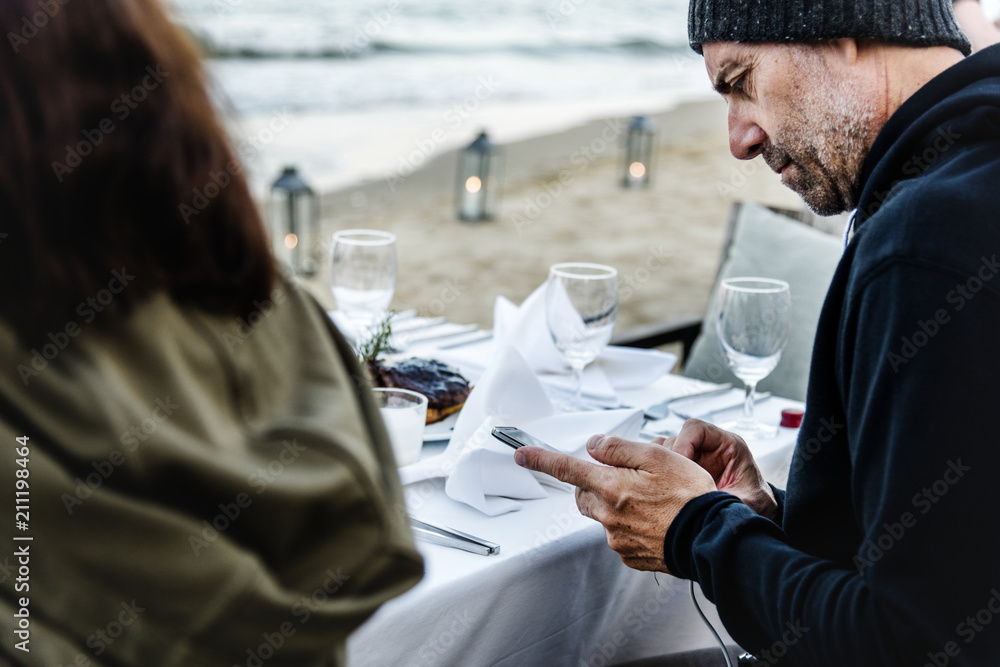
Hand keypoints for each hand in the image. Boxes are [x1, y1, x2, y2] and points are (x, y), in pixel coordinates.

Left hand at [514, 435, 715, 572]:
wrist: (711, 537)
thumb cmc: (691, 495)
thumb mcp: (658, 455)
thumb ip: (619, 448)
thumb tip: (593, 445)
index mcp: (611, 486)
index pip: (565, 468)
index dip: (541, 459)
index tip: (522, 455)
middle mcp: (608, 515)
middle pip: (582, 494)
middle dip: (592, 483)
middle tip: (624, 478)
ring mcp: (617, 539)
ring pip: (602, 515)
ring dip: (615, 504)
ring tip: (649, 500)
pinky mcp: (630, 555)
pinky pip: (619, 536)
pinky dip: (630, 525)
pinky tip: (654, 520)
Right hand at [662, 419, 777, 519]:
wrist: (753, 517)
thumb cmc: (755, 506)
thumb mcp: (743, 503)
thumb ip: (723, 499)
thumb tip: (700, 504)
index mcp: (728, 445)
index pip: (696, 429)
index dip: (682, 443)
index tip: (679, 468)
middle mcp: (709, 448)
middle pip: (676, 439)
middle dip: (670, 460)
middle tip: (671, 483)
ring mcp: (695, 459)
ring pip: (665, 451)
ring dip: (663, 469)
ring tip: (670, 489)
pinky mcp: (685, 472)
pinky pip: (664, 465)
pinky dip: (661, 475)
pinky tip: (668, 492)